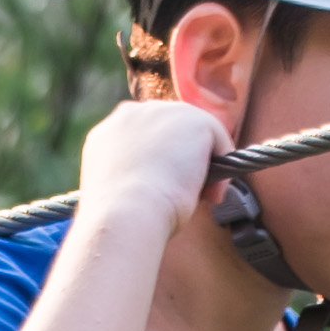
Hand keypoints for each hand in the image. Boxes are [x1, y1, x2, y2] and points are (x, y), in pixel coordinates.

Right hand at [77, 89, 224, 221]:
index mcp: (107, 132)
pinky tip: (210, 194)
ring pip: (194, 133)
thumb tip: (158, 182)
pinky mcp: (192, 119)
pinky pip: (217, 138)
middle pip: (169, 129)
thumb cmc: (119, 218)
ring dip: (201, 162)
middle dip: (181, 156)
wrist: (126, 213)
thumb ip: (132, 175)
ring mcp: (163, 112)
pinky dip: (221, 168)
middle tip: (186, 193)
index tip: (165, 187)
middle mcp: (131, 114)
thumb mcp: (117, 190)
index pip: (143, 137)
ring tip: (201, 197)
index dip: (159, 159)